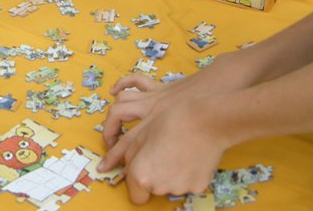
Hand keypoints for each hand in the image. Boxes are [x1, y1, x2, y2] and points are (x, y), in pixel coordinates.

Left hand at [100, 96, 224, 202]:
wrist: (204, 119)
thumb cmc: (170, 121)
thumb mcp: (140, 134)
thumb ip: (124, 154)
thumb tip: (108, 167)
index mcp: (140, 174)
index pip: (134, 194)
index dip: (137, 180)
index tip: (143, 168)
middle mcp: (158, 186)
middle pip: (151, 188)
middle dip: (153, 174)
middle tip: (162, 151)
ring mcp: (179, 188)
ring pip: (169, 185)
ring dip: (169, 173)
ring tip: (178, 150)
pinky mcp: (197, 188)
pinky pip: (187, 184)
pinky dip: (186, 174)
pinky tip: (190, 156)